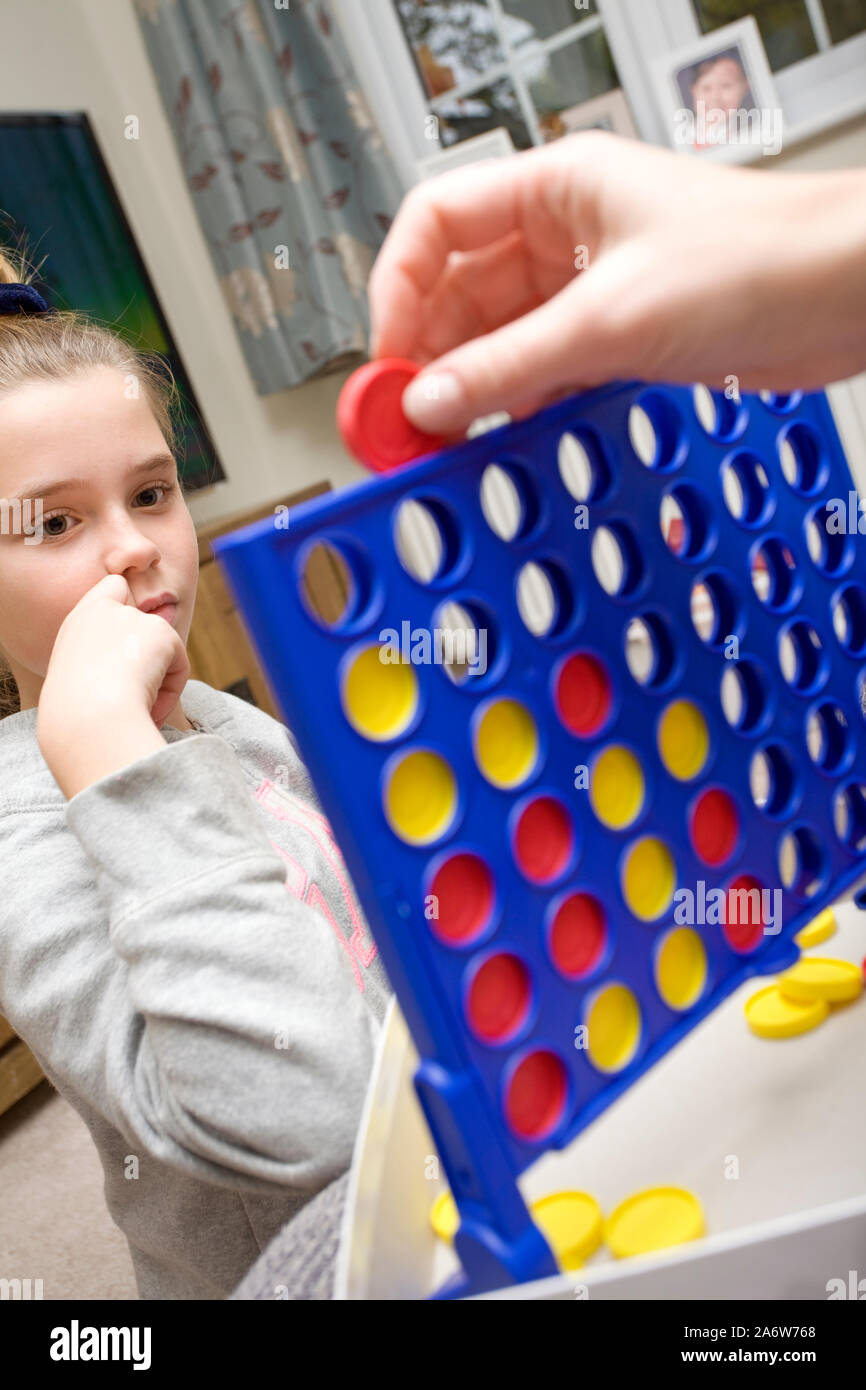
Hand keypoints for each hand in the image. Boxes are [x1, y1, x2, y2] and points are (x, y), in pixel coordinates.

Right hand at [37, 575, 189, 794]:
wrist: (85, 721)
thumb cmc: (76, 718)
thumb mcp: (81, 685)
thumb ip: (110, 662)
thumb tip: (152, 661)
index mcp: (78, 623)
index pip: (113, 590)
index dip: (129, 611)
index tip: (127, 650)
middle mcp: (103, 611)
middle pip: (149, 628)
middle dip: (150, 660)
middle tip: (130, 697)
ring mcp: (133, 618)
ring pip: (163, 655)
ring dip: (156, 685)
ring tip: (135, 711)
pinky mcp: (160, 632)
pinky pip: (178, 667)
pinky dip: (170, 693)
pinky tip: (150, 708)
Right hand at [368, 131, 865, 436]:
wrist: (845, 296)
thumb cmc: (760, 260)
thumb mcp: (610, 317)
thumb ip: (512, 365)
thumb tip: (433, 401)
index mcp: (555, 190)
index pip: (437, 223)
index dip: (398, 290)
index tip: (387, 360)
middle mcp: (564, 234)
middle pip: (460, 290)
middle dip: (430, 354)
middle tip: (405, 419)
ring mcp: (590, 288)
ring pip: (500, 338)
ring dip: (473, 386)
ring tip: (446, 437)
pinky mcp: (618, 336)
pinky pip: (543, 369)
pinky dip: (518, 402)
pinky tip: (502, 434)